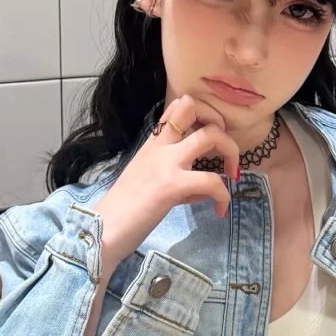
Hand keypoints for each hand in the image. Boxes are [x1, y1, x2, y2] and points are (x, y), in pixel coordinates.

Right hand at [93, 95, 240, 273]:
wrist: (104, 228)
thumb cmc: (124, 210)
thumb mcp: (147, 180)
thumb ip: (173, 173)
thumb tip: (202, 182)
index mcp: (153, 144)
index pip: (178, 106)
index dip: (201, 114)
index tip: (209, 137)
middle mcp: (160, 147)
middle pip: (196, 109)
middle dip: (221, 125)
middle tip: (226, 152)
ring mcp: (167, 163)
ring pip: (210, 135)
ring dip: (231, 152)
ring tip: (232, 175)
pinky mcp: (172, 185)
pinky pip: (212, 181)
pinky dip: (224, 195)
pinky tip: (219, 209)